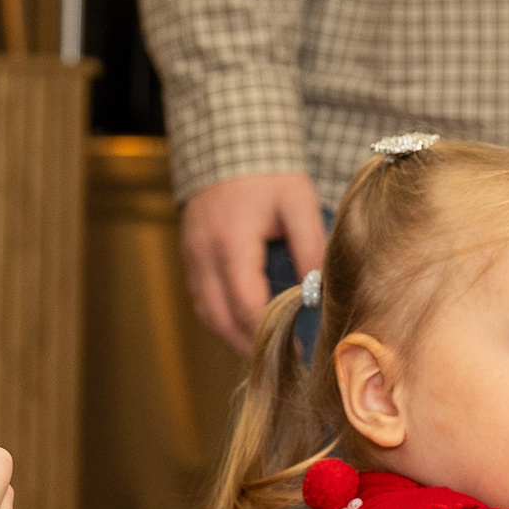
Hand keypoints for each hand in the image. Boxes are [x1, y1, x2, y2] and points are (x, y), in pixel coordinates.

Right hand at [181, 172, 326, 351]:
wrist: (227, 147)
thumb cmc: (268, 176)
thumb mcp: (299, 202)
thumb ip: (310, 245)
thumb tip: (318, 291)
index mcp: (231, 242)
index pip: (246, 304)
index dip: (271, 333)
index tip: (298, 350)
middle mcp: (203, 255)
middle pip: (221, 319)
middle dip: (252, 345)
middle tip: (285, 361)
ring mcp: (191, 259)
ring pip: (208, 316)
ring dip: (236, 337)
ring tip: (269, 349)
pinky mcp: (190, 260)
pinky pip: (203, 303)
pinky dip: (224, 320)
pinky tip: (249, 325)